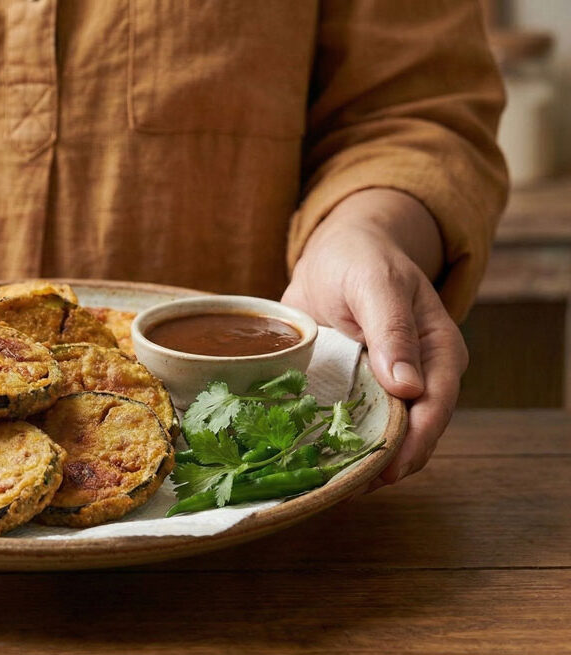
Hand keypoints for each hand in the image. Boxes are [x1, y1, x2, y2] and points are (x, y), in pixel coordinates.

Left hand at [282, 188, 468, 487]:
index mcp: (438, 351)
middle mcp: (420, 377)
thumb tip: (408, 386)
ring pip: (383, 437)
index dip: (415, 442)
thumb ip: (391, 328)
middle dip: (385, 465)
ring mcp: (387, 389)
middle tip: (347, 490)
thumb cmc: (361, 260)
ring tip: (326, 488)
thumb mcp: (375, 283)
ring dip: (359, 462)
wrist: (337, 253)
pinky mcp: (357, 393)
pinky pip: (353, 427)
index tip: (388, 470)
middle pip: (413, 434)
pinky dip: (338, 446)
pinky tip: (313, 465)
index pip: (436, 406)